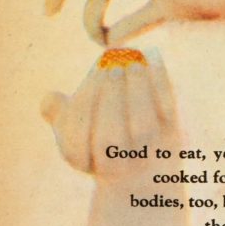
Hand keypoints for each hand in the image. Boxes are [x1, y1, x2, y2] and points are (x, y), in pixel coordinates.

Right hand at [42, 49, 179, 178]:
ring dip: (136, 91)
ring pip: (142, 128)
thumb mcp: (76, 126)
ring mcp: (148, 156)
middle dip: (108, 100)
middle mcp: (118, 167)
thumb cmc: (101, 134)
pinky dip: (160, 84)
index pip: (75, 146)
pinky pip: (169, 113)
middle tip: (110, 67)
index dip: (79, 113)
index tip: (83, 83)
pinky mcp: (174, 139)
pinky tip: (153, 59)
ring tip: (131, 64)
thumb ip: (59, 114)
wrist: (147, 160)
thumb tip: (51, 100)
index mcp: (86, 163)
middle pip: (111, 139)